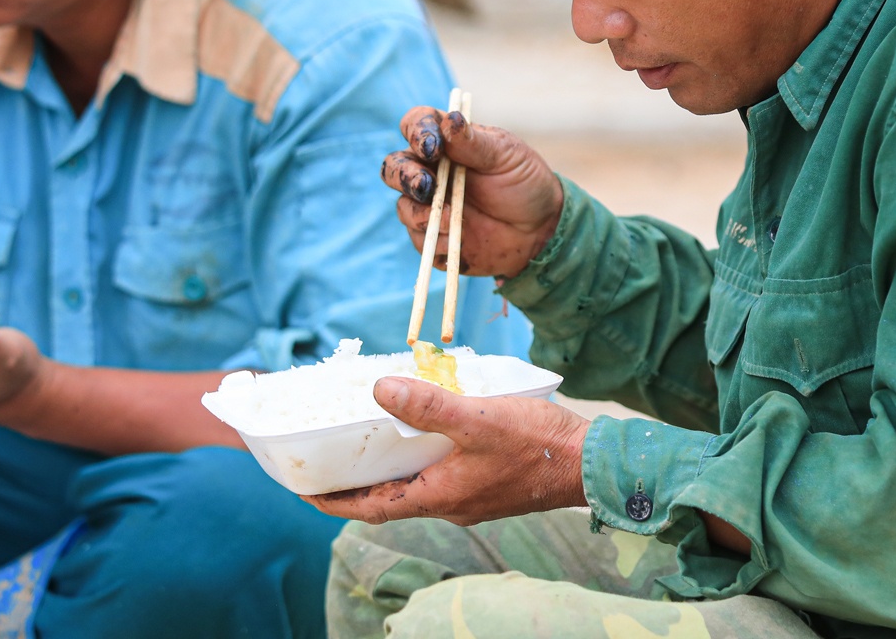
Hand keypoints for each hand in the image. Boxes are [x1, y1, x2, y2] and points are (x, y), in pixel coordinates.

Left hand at [303, 377, 589, 524]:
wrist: (590, 462)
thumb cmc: (537, 444)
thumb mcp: (478, 418)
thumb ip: (429, 405)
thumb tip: (379, 388)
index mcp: (440, 496)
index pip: (372, 507)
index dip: (335, 501)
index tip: (305, 491)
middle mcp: (451, 503)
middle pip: (390, 498)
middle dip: (358, 483)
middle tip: (329, 460)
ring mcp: (471, 496)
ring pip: (417, 485)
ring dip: (390, 469)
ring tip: (369, 440)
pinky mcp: (488, 483)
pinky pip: (441, 475)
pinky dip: (421, 458)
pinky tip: (425, 430)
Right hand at [381, 106, 563, 277]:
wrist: (542, 229)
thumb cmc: (525, 182)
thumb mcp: (507, 156)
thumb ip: (475, 142)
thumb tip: (450, 121)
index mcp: (446, 143)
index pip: (416, 125)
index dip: (416, 132)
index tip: (432, 147)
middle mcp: (431, 172)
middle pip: (394, 167)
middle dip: (404, 176)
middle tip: (427, 187)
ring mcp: (430, 206)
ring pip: (403, 206)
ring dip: (420, 214)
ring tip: (451, 220)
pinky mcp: (435, 238)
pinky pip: (420, 241)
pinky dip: (435, 241)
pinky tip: (456, 241)